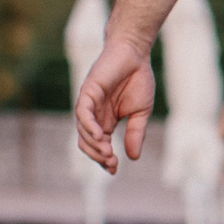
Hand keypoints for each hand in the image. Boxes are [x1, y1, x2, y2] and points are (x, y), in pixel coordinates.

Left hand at [74, 37, 156, 171]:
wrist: (135, 54)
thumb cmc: (138, 79)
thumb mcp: (141, 113)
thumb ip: (136, 133)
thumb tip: (133, 157)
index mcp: (105, 121)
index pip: (99, 145)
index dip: (104, 160)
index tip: (115, 170)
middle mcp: (94, 115)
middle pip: (87, 143)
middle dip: (98, 156)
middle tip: (113, 163)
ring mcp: (89, 104)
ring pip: (83, 131)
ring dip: (94, 145)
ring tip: (108, 153)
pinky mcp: (87, 92)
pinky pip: (83, 114)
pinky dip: (89, 127)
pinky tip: (100, 136)